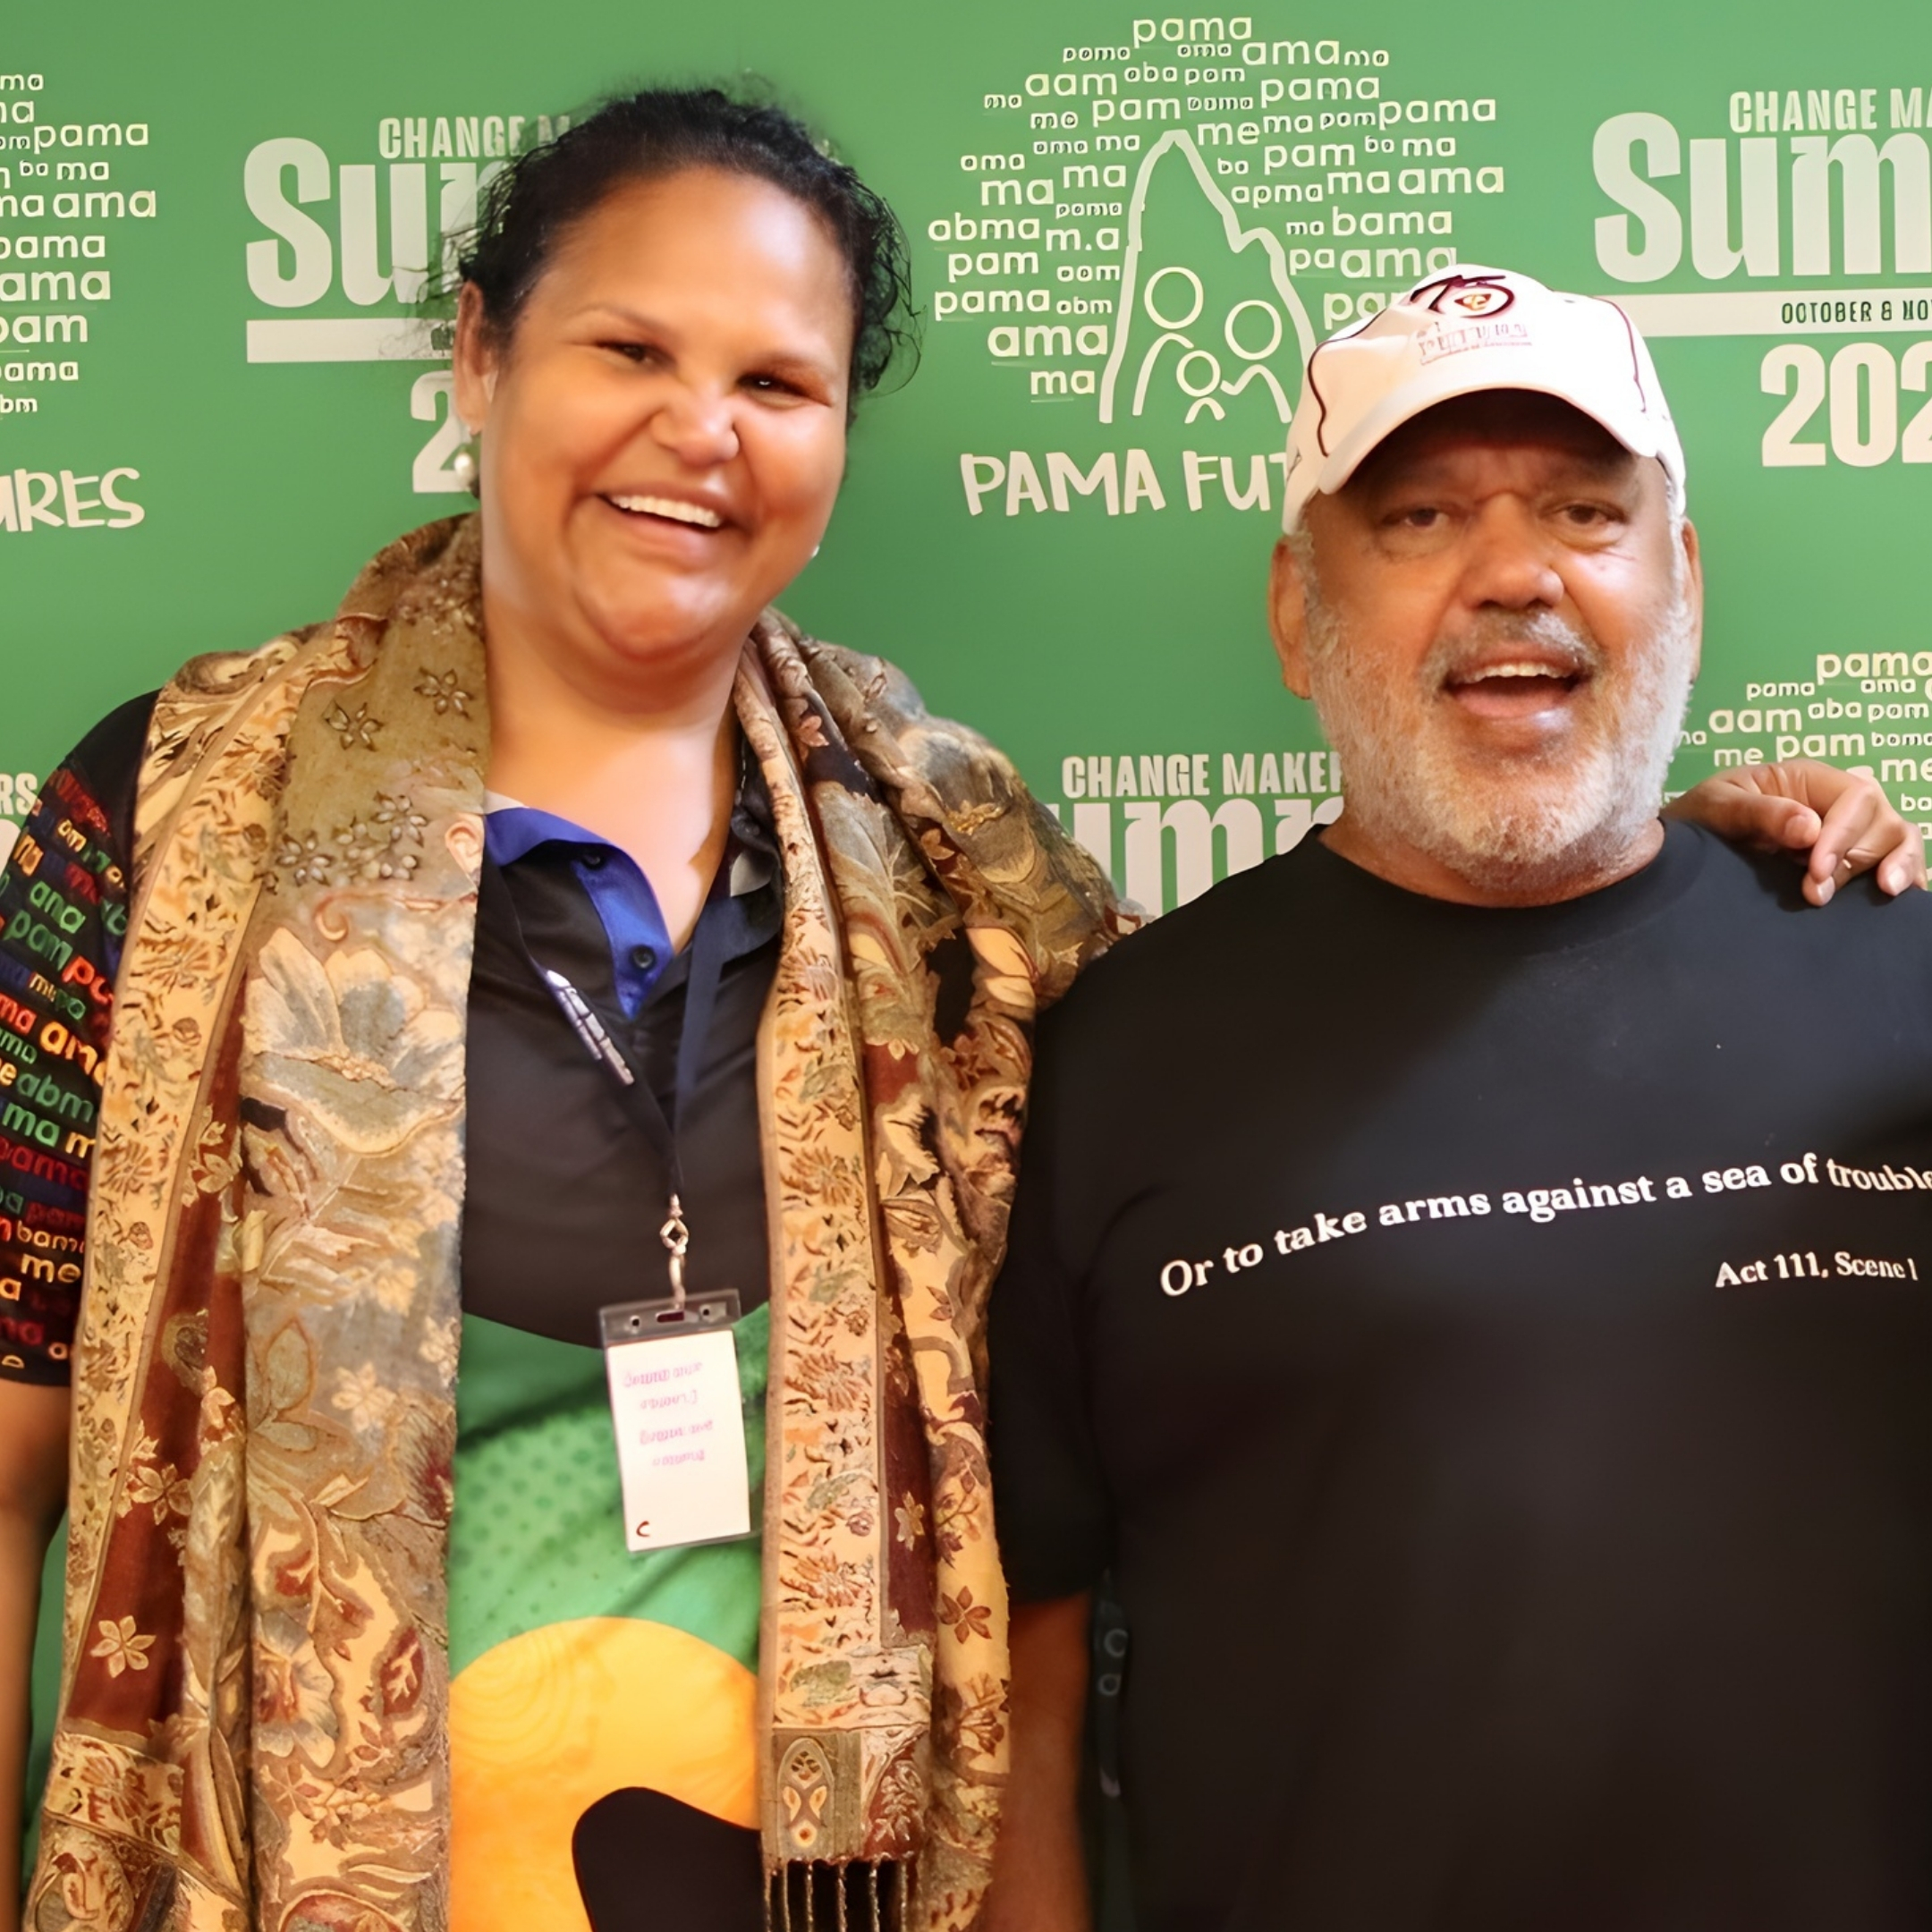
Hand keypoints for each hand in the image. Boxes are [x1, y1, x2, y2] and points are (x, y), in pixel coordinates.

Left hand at [1666, 760, 1926, 904]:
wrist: (1676, 852)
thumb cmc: (1698, 818)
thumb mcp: (1717, 807)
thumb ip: (1760, 814)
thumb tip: (1810, 829)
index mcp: (1809, 779)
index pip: (1855, 797)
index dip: (1844, 833)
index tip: (1815, 870)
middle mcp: (1836, 803)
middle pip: (1881, 820)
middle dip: (1855, 859)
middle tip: (1816, 893)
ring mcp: (1847, 833)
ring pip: (1896, 839)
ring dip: (1897, 864)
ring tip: (1886, 890)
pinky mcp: (1844, 864)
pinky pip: (1890, 862)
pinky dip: (1906, 874)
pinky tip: (1905, 895)